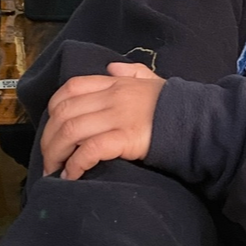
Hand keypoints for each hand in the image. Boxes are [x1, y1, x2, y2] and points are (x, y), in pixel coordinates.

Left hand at [41, 62, 164, 178]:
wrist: (198, 122)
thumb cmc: (174, 106)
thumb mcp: (152, 81)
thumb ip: (131, 72)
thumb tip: (111, 68)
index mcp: (115, 83)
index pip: (70, 89)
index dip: (53, 111)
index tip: (51, 130)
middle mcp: (112, 96)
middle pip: (64, 113)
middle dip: (48, 139)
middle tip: (48, 160)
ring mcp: (118, 116)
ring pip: (70, 131)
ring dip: (56, 154)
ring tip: (54, 172)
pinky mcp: (125, 138)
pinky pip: (89, 150)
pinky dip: (75, 164)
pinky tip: (71, 177)